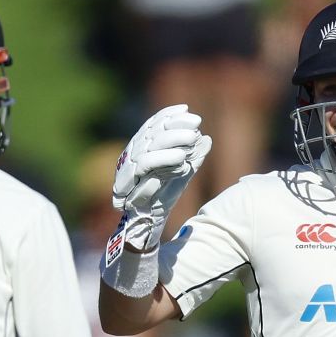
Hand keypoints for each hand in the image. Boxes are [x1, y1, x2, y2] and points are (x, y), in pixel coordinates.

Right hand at [112, 104, 212, 249]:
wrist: (146, 226)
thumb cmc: (162, 199)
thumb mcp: (182, 176)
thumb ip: (193, 158)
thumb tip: (207, 138)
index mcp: (141, 150)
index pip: (152, 126)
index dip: (168, 115)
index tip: (187, 110)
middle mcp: (131, 157)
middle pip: (150, 134)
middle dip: (174, 126)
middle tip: (196, 123)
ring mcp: (128, 171)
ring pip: (148, 149)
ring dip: (170, 142)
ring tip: (192, 139)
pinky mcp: (129, 186)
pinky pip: (144, 168)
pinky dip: (163, 161)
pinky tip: (181, 161)